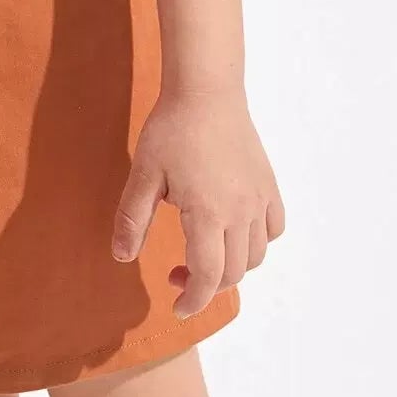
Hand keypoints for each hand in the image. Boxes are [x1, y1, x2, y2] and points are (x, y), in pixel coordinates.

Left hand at [110, 86, 285, 318]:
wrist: (206, 91)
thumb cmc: (171, 129)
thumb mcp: (144, 174)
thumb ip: (132, 218)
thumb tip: (122, 258)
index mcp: (207, 213)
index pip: (208, 276)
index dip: (194, 299)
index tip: (177, 306)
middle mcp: (240, 212)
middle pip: (233, 272)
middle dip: (206, 285)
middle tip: (177, 274)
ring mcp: (258, 199)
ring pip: (256, 255)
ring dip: (231, 267)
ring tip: (204, 253)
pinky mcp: (268, 185)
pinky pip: (274, 228)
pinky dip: (258, 242)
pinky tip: (235, 231)